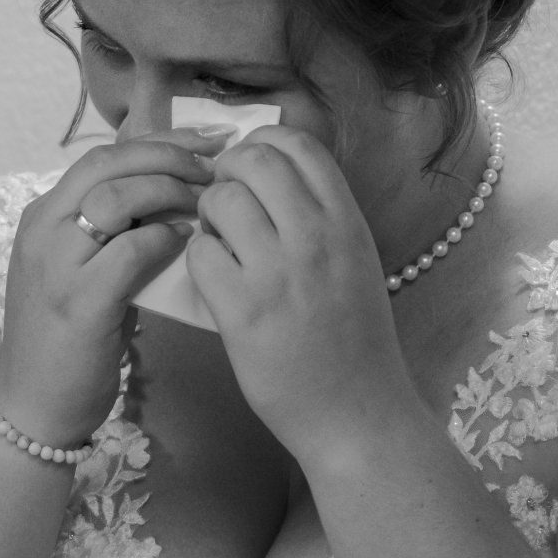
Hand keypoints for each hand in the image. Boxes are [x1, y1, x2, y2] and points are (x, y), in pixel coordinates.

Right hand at [0, 126, 232, 443]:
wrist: (35, 406)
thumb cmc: (69, 339)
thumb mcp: (84, 269)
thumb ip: (115, 231)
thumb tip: (174, 194)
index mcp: (44, 215)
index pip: (103, 156)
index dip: (158, 141)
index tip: (205, 141)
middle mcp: (42, 230)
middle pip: (108, 164)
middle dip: (169, 155)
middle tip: (216, 163)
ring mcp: (55, 265)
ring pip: (115, 198)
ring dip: (169, 192)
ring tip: (206, 201)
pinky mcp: (77, 302)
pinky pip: (128, 251)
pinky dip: (164, 239)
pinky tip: (188, 242)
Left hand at [186, 126, 420, 458]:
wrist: (359, 414)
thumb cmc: (354, 339)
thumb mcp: (355, 260)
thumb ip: (320, 215)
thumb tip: (271, 172)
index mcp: (347, 221)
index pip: (298, 143)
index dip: (262, 143)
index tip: (249, 168)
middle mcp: (317, 237)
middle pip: (254, 160)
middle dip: (226, 173)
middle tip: (223, 202)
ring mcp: (279, 274)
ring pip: (221, 201)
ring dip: (208, 215)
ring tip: (218, 242)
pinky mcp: (243, 312)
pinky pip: (200, 254)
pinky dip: (198, 259)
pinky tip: (213, 278)